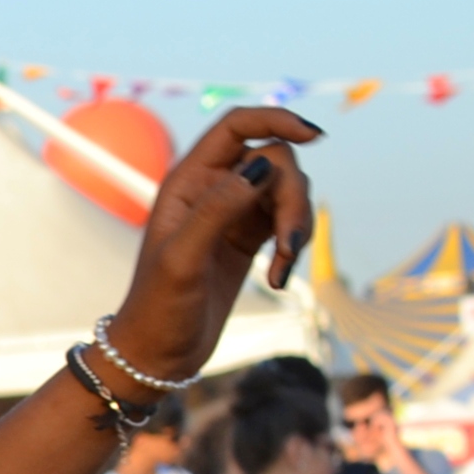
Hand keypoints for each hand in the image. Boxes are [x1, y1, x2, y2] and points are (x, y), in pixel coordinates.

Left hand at [101, 109, 319, 387]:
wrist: (158, 354)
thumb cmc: (158, 309)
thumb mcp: (183, 259)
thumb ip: (218, 208)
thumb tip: (262, 164)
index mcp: (187, 181)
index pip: (236, 125)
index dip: (277, 119)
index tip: (315, 137)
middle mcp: (211, 187)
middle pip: (277, 159)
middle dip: (293, 197)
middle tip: (286, 246)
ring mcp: (233, 211)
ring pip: (289, 189)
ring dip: (297, 225)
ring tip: (281, 270)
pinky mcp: (249, 236)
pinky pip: (288, 220)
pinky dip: (293, 244)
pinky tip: (279, 278)